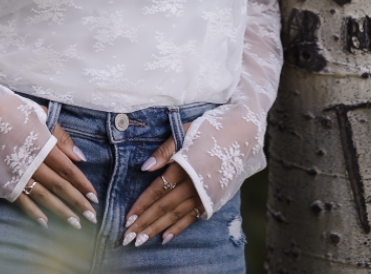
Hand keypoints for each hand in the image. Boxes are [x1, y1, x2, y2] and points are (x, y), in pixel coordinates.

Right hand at [14, 120, 99, 230]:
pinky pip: (19, 200)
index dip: (82, 184)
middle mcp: (31, 161)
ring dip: (60, 211)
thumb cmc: (6, 107)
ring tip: (75, 223)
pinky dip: (32, 212)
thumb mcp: (36, 114)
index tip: (94, 197)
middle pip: (59, 185)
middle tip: (92, 218)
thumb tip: (79, 157)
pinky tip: (44, 222)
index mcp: (42, 143)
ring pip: (43, 196)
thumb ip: (59, 136)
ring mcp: (15, 172)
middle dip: (77, 202)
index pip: (68, 169)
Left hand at [122, 124, 202, 246]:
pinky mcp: (214, 200)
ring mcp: (205, 194)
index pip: (158, 189)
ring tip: (141, 240)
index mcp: (185, 165)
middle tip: (128, 237)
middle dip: (145, 222)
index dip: (142, 204)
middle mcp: (194, 183)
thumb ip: (164, 151)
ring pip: (177, 215)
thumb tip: (144, 168)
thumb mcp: (185, 132)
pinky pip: (193, 217)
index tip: (127, 217)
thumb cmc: (209, 130)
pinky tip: (165, 237)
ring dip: (158, 228)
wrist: (243, 135)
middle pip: (165, 206)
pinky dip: (179, 228)